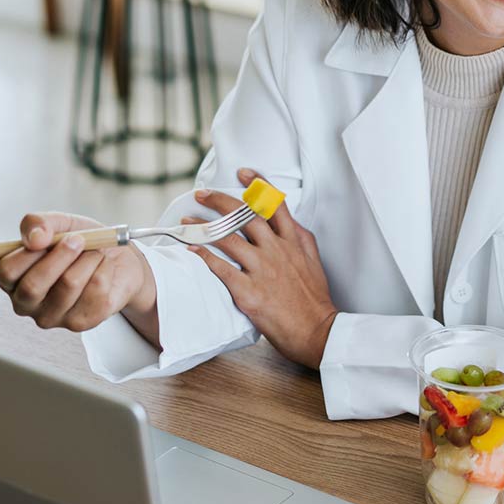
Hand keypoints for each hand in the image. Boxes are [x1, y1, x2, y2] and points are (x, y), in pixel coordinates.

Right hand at [0, 211, 156, 335]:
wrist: (118, 260)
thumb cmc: (81, 243)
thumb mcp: (59, 224)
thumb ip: (38, 223)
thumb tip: (34, 238)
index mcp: (13, 280)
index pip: (7, 272)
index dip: (29, 252)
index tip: (49, 237)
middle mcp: (27, 304)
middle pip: (33, 285)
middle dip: (61, 255)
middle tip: (79, 240)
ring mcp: (53, 316)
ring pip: (69, 284)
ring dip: (88, 258)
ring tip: (95, 253)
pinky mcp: (81, 322)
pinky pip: (96, 289)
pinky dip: (104, 268)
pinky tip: (104, 268)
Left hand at [185, 168, 337, 368]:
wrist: (316, 330)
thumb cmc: (314, 299)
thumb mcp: (313, 260)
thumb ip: (299, 239)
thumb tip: (289, 223)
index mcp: (294, 240)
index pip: (274, 203)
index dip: (257, 184)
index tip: (242, 173)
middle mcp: (277, 250)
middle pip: (244, 215)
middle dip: (220, 200)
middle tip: (202, 193)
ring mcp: (262, 270)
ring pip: (227, 238)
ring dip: (203, 227)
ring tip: (186, 221)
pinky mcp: (249, 291)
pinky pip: (221, 268)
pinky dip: (203, 256)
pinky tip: (191, 249)